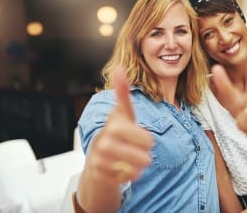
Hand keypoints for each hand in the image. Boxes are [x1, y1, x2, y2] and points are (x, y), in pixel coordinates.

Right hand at [85, 66, 153, 185]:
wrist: (98, 162)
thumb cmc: (115, 134)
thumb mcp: (122, 114)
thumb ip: (123, 93)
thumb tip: (119, 68)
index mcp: (111, 125)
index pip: (127, 130)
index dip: (142, 137)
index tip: (148, 140)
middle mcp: (103, 141)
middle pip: (131, 150)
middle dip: (145, 151)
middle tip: (147, 152)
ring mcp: (99, 158)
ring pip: (130, 164)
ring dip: (140, 165)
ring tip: (141, 162)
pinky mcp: (98, 174)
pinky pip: (122, 178)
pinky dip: (129, 176)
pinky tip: (127, 171)